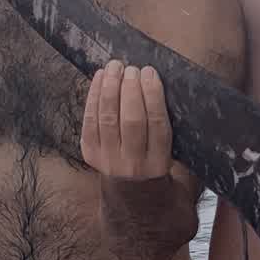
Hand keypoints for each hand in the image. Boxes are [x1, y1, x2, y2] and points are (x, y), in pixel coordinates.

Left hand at [81, 61, 172, 178]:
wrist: (130, 192)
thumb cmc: (152, 161)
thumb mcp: (169, 153)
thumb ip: (165, 124)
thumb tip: (153, 82)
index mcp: (158, 161)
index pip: (157, 123)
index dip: (153, 94)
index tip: (150, 72)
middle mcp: (133, 164)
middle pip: (132, 120)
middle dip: (130, 89)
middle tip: (131, 69)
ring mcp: (109, 160)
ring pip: (108, 118)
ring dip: (110, 88)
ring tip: (114, 67)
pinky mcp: (91, 154)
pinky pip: (89, 121)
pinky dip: (93, 96)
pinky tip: (100, 78)